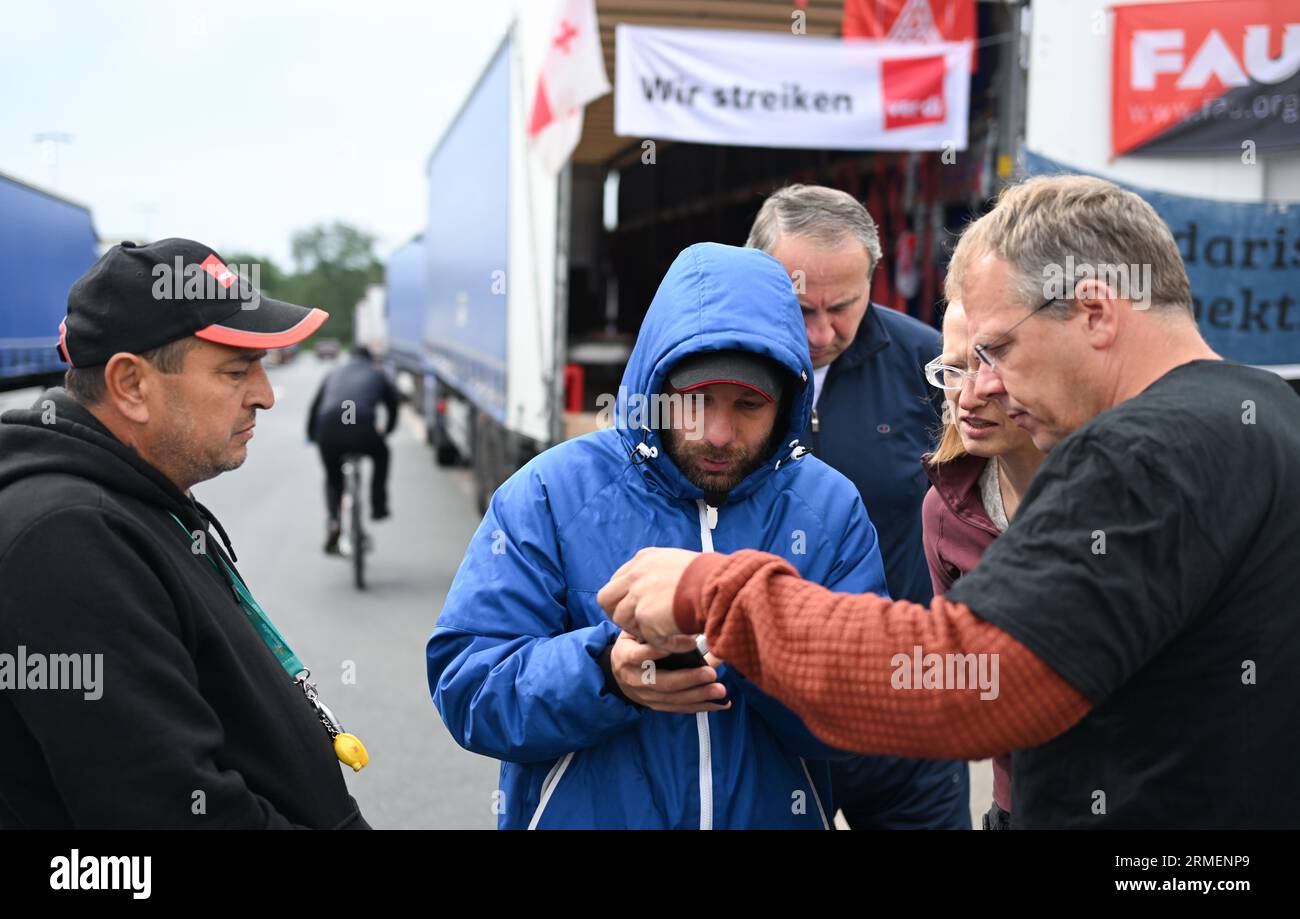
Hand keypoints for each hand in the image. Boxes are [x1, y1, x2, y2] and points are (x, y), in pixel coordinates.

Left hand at [598, 547, 700, 650]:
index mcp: (643, 560)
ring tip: (669, 634)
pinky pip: (648, 638)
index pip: (617, 581)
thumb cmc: (710, 576)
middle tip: (639, 625)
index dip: (624, 598)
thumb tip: (657, 591)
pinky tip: (685, 643)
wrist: (720, 585)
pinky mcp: (645, 616)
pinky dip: (667, 645)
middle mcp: (635, 575)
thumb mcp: (678, 563)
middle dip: (618, 614)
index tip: (637, 608)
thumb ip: (660, 574)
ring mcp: (637, 596)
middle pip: (606, 599)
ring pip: (623, 621)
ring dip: (644, 631)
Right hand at [609, 632, 729, 713]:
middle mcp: (633, 678)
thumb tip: (688, 626)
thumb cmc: (632, 645)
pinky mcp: (656, 705)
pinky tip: (718, 703)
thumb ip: (653, 629)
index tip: (684, 644)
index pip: (639, 655)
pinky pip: (678, 708)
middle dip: (688, 679)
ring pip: (672, 698)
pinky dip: (700, 706)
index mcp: (625, 656)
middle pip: (662, 682)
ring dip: (698, 696)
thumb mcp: (634, 632)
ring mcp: (644, 695)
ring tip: (719, 690)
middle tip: (710, 674)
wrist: (617, 673)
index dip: (657, 652)